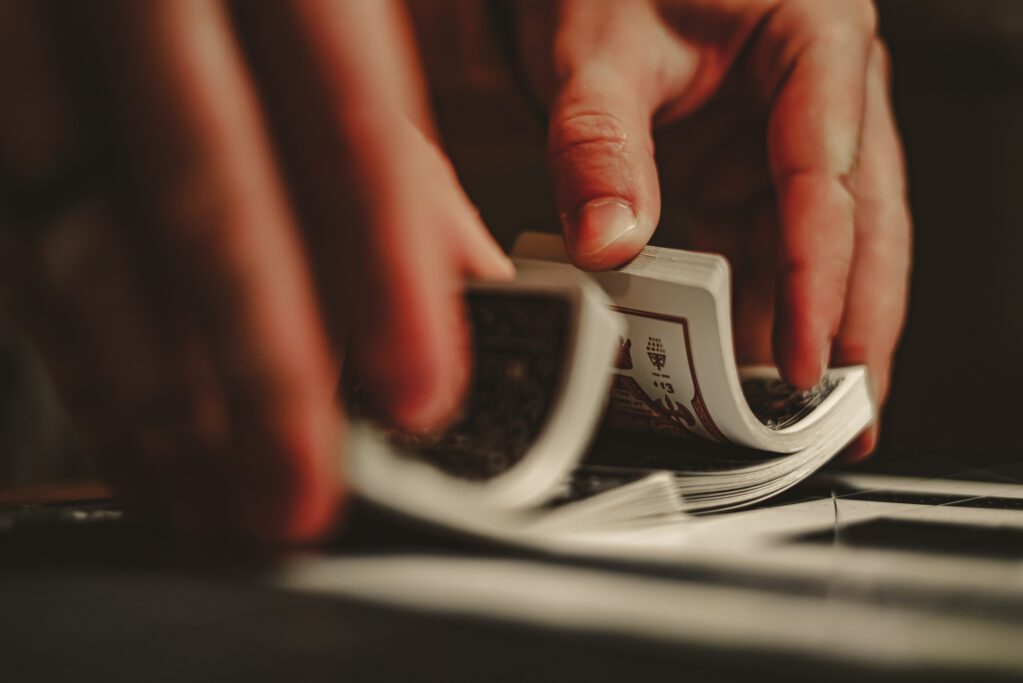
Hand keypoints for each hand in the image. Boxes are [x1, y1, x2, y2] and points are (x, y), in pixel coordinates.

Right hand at [0, 0, 510, 538]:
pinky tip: (125, 433)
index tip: (419, 393)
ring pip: (81, 234)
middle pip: (205, 196)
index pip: (349, 125)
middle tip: (301, 493)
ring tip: (215, 498)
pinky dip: (73, 353)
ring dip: (153, 394)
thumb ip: (396, 147)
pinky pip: (12, 234)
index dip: (389, 271)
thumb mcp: (334, 16)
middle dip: (261, 366)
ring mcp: (35, 32)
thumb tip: (472, 277)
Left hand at [517, 0, 910, 457]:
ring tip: (799, 415)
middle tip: (846, 416)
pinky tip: (748, 364)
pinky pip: (766, 249)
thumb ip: (598, 144)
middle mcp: (822, 94)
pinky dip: (759, 309)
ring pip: (820, 249)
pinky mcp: (751, 170)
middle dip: (854, 327)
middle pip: (859, 225)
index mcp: (816, 39)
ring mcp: (789, 137)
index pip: (829, 178)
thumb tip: (609, 246)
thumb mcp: (598, 49)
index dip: (820, 278)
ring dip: (810, 331)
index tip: (803, 359)